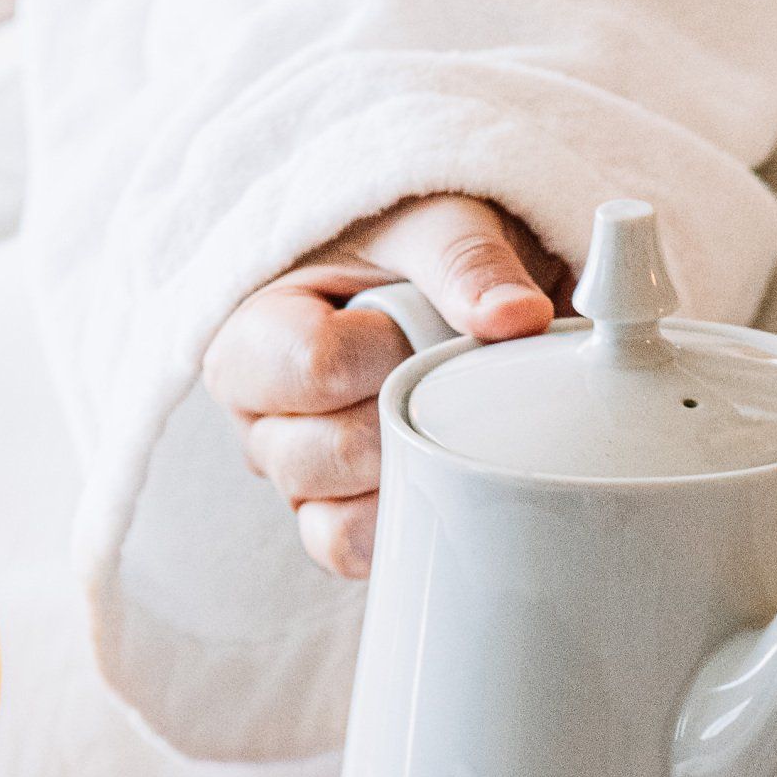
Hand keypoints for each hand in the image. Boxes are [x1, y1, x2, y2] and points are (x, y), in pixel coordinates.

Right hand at [203, 194, 559, 575]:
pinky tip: (448, 485)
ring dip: (412, 479)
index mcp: (257, 335)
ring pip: (335, 521)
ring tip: (447, 424)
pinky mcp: (336, 518)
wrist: (435, 282)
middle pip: (325, 455)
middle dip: (407, 421)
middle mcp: (262, 416)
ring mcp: (298, 475)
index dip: (386, 352)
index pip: (311, 366)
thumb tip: (519, 318)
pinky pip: (357, 555)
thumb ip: (467, 260)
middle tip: (443, 376)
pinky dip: (408, 529)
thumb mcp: (433, 221)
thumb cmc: (412, 244)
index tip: (419, 322)